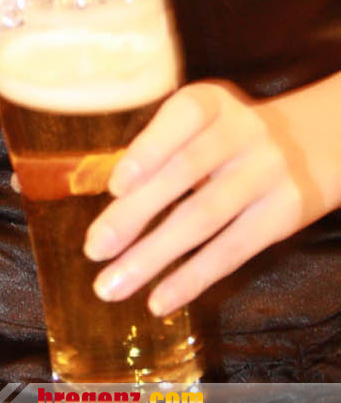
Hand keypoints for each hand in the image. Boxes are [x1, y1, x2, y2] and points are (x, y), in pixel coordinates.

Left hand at [82, 74, 340, 316]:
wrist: (308, 145)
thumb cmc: (228, 137)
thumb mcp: (203, 124)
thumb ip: (162, 149)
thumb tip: (110, 201)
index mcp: (213, 102)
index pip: (183, 118)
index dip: (149, 149)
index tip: (114, 186)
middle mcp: (243, 131)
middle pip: (185, 173)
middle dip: (135, 214)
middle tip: (94, 248)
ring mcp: (266, 172)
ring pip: (203, 219)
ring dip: (153, 256)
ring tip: (112, 285)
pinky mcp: (283, 214)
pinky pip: (231, 251)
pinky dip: (191, 279)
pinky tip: (159, 300)